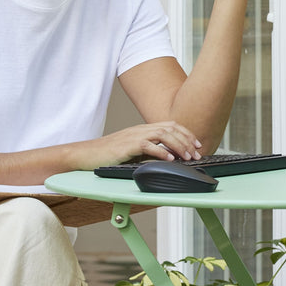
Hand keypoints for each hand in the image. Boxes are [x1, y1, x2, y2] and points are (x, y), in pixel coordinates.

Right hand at [70, 122, 203, 169]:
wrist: (88, 154)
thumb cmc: (109, 154)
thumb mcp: (133, 150)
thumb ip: (150, 150)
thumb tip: (169, 157)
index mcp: (143, 129)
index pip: (170, 125)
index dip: (186, 134)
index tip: (197, 144)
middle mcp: (140, 129)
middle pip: (170, 128)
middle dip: (187, 140)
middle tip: (197, 154)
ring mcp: (134, 136)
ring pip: (163, 135)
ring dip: (178, 146)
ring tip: (187, 157)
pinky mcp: (127, 145)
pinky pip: (148, 146)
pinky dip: (161, 152)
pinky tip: (170, 160)